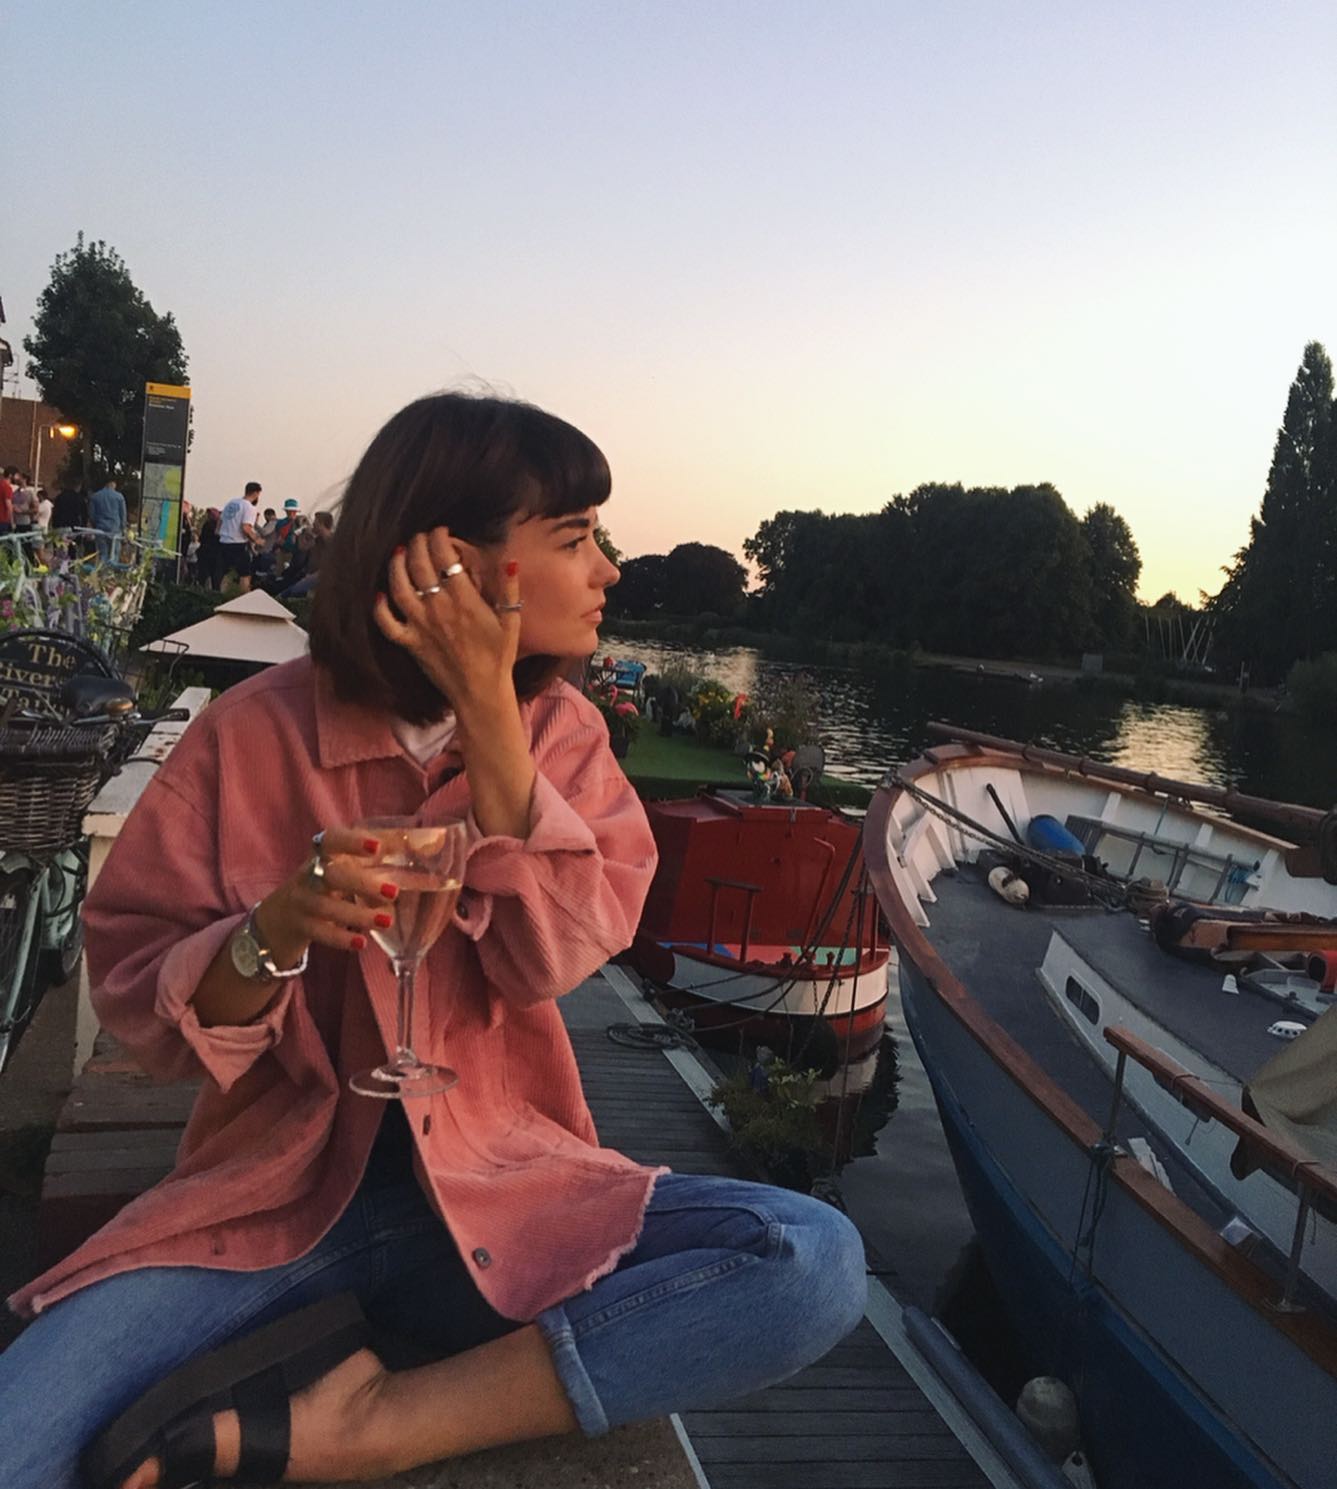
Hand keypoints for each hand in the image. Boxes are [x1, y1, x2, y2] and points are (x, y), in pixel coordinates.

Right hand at [251, 829, 400, 968]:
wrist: (277, 920)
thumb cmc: (324, 887)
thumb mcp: (346, 868)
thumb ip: (380, 858)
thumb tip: (426, 844)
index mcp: (322, 856)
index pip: (331, 840)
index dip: (351, 841)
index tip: (377, 847)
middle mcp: (309, 875)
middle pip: (331, 875)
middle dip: (362, 883)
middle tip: (394, 892)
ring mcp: (301, 901)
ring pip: (324, 906)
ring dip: (357, 914)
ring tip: (387, 921)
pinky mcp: (298, 926)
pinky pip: (318, 931)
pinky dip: (340, 938)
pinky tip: (361, 943)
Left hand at [374, 528, 521, 716]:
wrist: (480, 692)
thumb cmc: (498, 657)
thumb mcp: (511, 621)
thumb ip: (509, 590)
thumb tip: (510, 561)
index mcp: (464, 599)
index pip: (445, 558)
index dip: (440, 538)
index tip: (441, 531)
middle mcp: (438, 608)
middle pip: (419, 566)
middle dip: (417, 544)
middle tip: (419, 537)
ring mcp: (420, 625)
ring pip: (399, 588)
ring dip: (396, 566)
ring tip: (399, 553)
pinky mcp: (410, 643)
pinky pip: (387, 623)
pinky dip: (379, 608)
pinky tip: (380, 595)